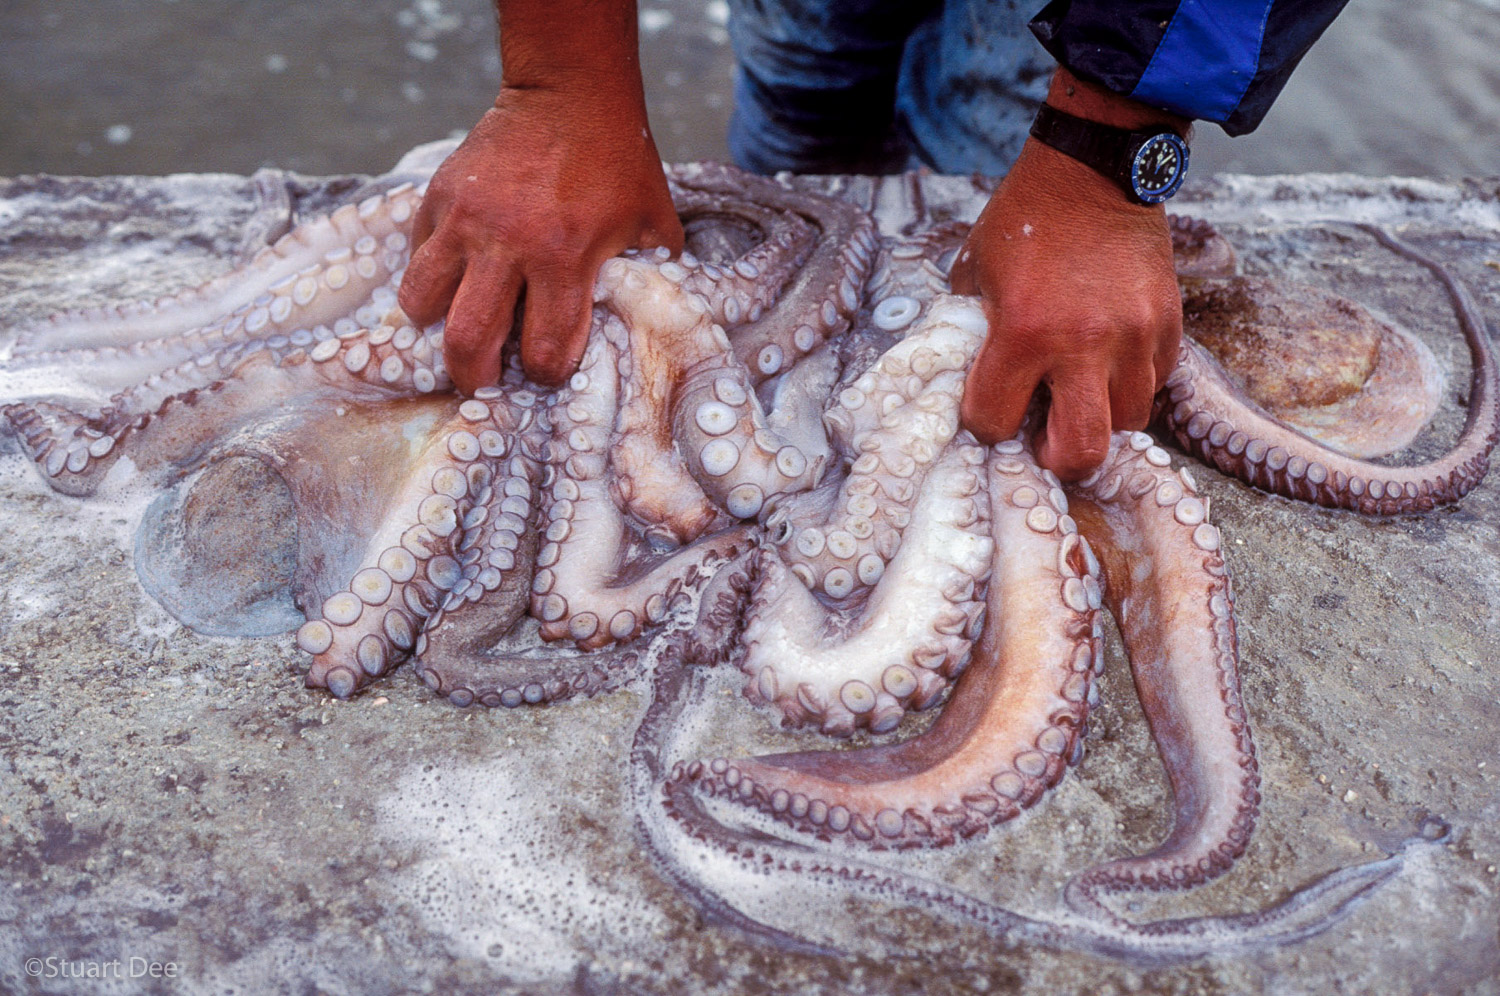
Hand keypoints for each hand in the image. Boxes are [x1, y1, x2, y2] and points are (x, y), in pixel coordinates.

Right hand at [398, 81, 681, 391]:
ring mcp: (464, 219)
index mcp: (565, 257)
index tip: (550, 370)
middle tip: (483, 379)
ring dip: (436, 326)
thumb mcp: (653, 223)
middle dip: (474, 375)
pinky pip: (415, 257)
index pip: (544, 349)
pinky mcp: (438, 196)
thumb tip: (645, 324)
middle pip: (467, 340)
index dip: (547, 373)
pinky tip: (454, 279)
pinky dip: (428, 278)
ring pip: (421, 302)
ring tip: (457, 324)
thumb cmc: (619, 162)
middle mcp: (507, 244)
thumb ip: (650, 277)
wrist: (570, 93)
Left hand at [954, 73, 1184, 479]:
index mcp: (1024, 331)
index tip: (989, 409)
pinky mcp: (1169, 324)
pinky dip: (1130, 383)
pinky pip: (1155, 383)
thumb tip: (966, 380)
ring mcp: (1134, 336)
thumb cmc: (1026, 219)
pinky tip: (1107, 361)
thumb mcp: (975, 273)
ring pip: (1127, 423)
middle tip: (1045, 436)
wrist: (1095, 168)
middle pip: (1082, 452)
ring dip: (1100, 417)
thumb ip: (969, 332)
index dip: (986, 424)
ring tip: (1079, 391)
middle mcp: (1084, 343)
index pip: (996, 422)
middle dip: (1058, 456)